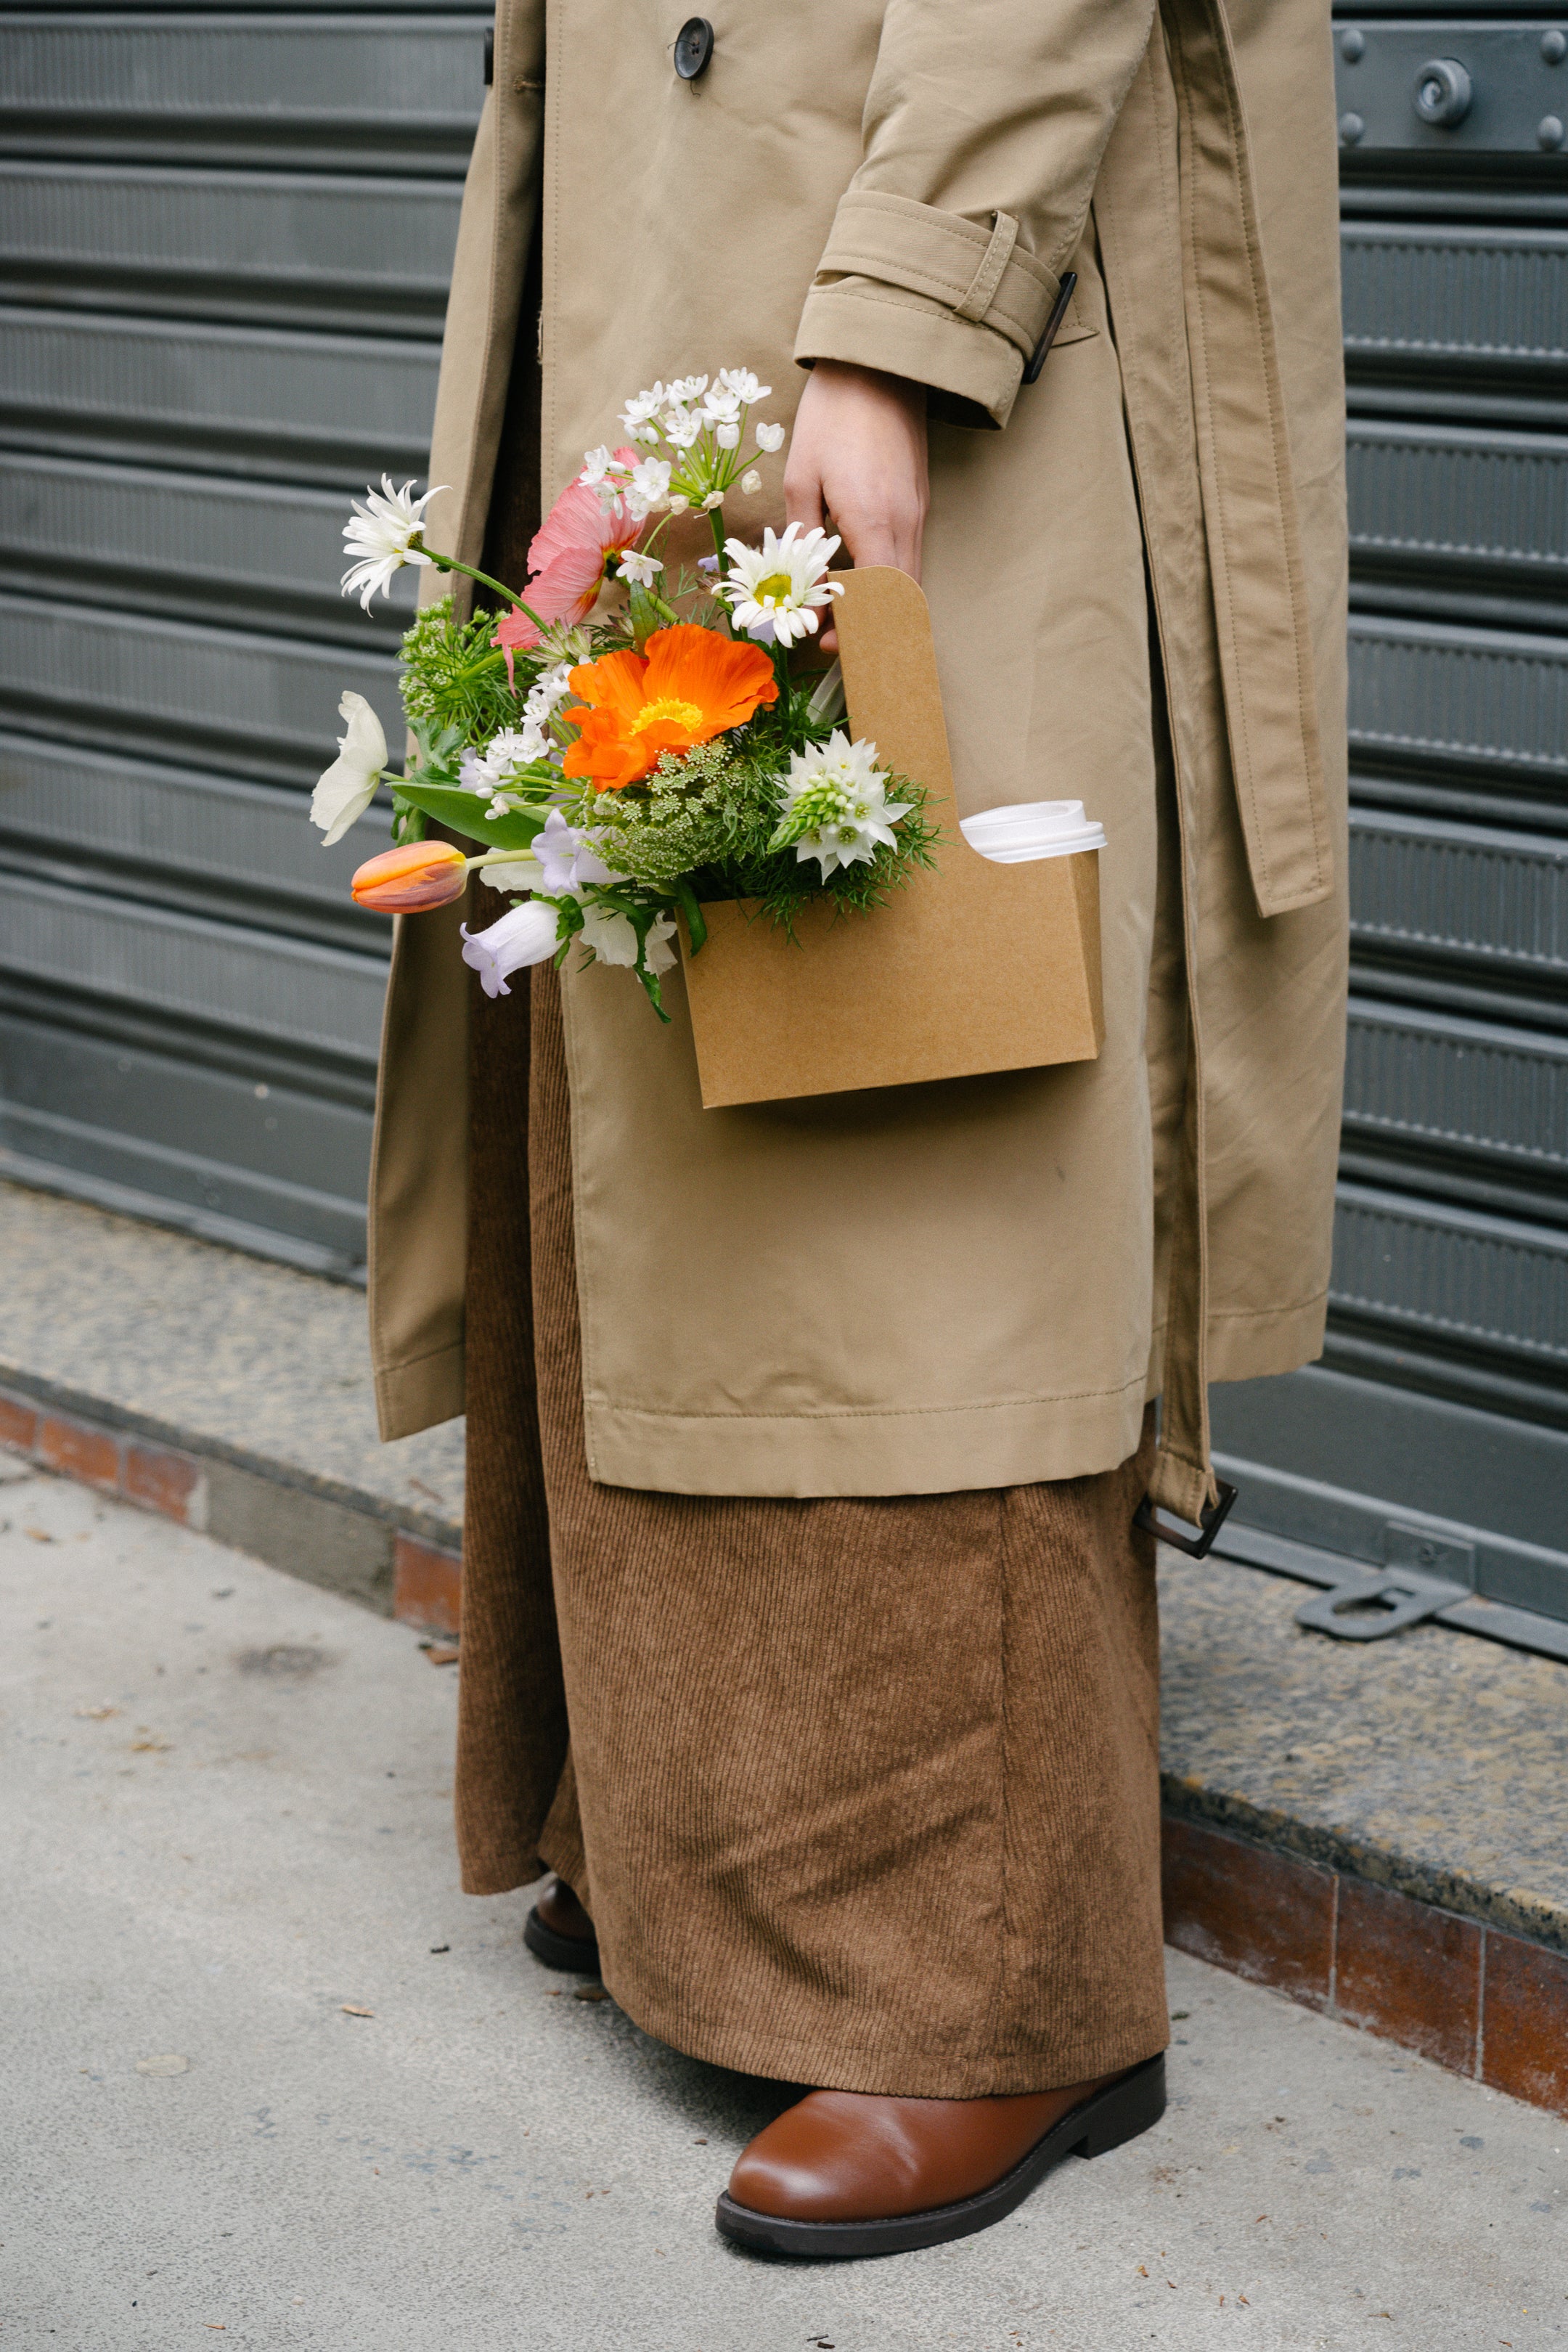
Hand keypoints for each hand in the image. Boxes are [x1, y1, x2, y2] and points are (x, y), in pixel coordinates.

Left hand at [784, 361, 928, 650]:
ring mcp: (918, 513)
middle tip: (833, 643)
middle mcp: (905, 524)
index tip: (826, 645)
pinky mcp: (919, 501)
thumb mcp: (802, 477)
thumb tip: (804, 583)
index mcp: (873, 522)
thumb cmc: (833, 415)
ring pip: (909, 582)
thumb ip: (804, 537)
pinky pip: (909, 557)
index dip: (855, 632)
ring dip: (879, 609)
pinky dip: (888, 582)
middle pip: (899, 602)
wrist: (879, 363)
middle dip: (870, 631)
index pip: (876, 602)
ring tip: (841, 617)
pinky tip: (858, 581)